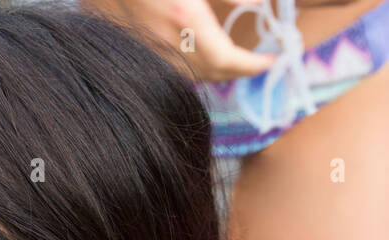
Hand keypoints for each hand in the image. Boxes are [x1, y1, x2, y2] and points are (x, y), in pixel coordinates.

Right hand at [81, 0, 277, 81]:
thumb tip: (258, 2)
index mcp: (185, 16)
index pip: (227, 59)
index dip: (251, 65)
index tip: (269, 61)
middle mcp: (164, 40)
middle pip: (208, 73)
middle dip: (234, 71)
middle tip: (254, 63)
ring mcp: (144, 47)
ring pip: (185, 74)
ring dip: (211, 72)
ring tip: (228, 61)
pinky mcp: (128, 45)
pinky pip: (164, 66)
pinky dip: (187, 66)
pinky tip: (193, 54)